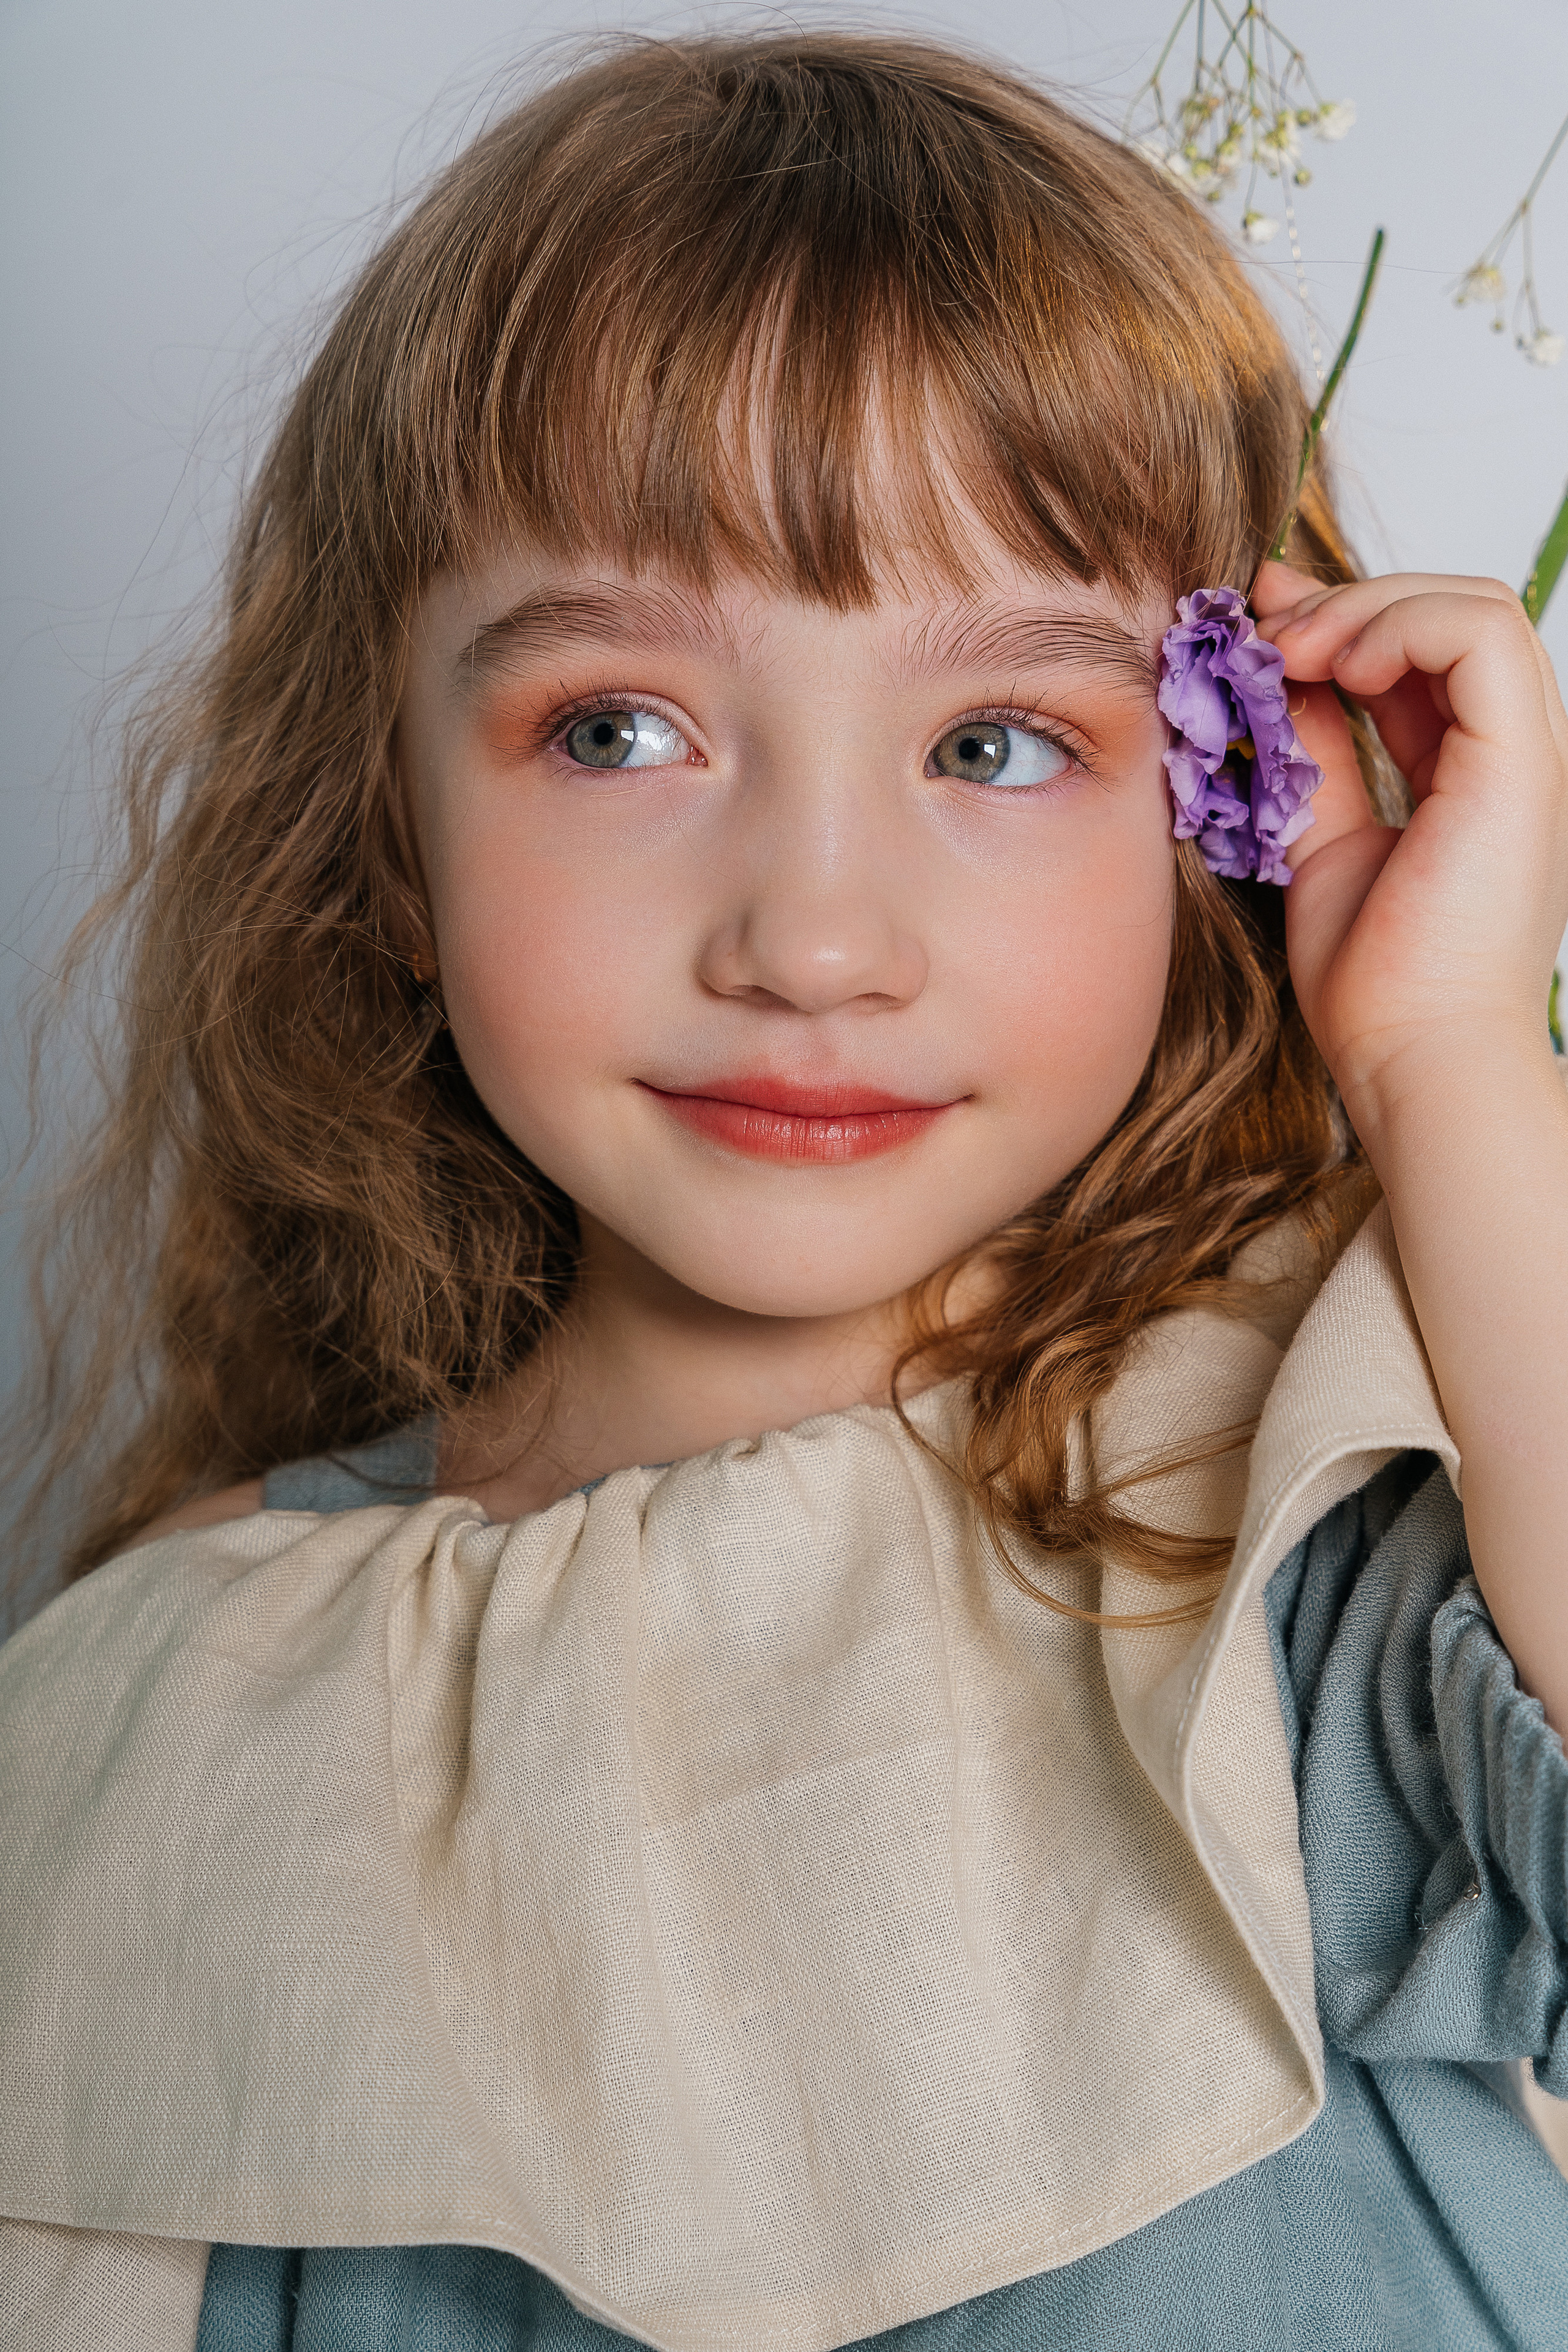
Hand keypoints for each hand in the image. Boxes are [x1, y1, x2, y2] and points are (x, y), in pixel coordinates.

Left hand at [1251, 558, 1567, 1123]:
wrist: (1410, 1054)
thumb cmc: (1372, 981)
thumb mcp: (1320, 836)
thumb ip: (1315, 756)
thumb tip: (1280, 674)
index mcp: (1470, 774)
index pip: (1421, 654)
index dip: (1340, 617)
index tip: (1256, 621)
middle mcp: (1508, 755)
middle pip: (1449, 614)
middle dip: (1347, 602)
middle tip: (1263, 633)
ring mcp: (1525, 754)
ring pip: (1474, 606)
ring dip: (1367, 608)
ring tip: (1292, 651)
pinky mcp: (1522, 760)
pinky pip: (1479, 633)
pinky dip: (1398, 627)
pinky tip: (1336, 668)